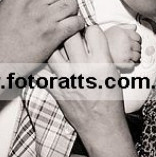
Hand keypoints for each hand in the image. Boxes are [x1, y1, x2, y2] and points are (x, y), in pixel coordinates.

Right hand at [0, 0, 84, 68]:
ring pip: (72, 4)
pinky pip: (76, 22)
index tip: (51, 3)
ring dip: (72, 11)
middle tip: (61, 10)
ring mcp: (44, 18)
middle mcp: (33, 3)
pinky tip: (72, 29)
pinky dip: (77, 24)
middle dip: (63, 0)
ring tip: (67, 19)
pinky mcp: (53, 34)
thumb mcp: (3, 9)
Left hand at [47, 26, 126, 140]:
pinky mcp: (56, 90)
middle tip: (71, 34)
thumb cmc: (110, 100)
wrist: (102, 127)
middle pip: (70, 36)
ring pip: (53, 50)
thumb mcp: (113, 73)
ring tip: (59, 48)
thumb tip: (91, 37)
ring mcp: (67, 79)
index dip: (90, 29)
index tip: (88, 32)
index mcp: (102, 63)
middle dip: (71, 32)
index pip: (93, 31)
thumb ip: (102, 54)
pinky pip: (42, 72)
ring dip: (56, 47)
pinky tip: (47, 64)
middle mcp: (84, 69)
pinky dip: (43, 66)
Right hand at [104, 24, 141, 71]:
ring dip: (134, 56)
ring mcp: (126, 53)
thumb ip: (126, 27)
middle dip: (135, 48)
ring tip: (127, 55)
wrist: (95, 49)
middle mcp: (127, 43)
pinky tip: (126, 60)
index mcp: (125, 34)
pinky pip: (133, 63)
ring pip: (137, 56)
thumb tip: (134, 27)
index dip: (136, 40)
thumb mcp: (114, 29)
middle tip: (129, 49)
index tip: (134, 42)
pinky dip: (131, 63)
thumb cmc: (104, 40)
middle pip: (138, 47)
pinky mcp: (124, 62)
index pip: (138, 37)